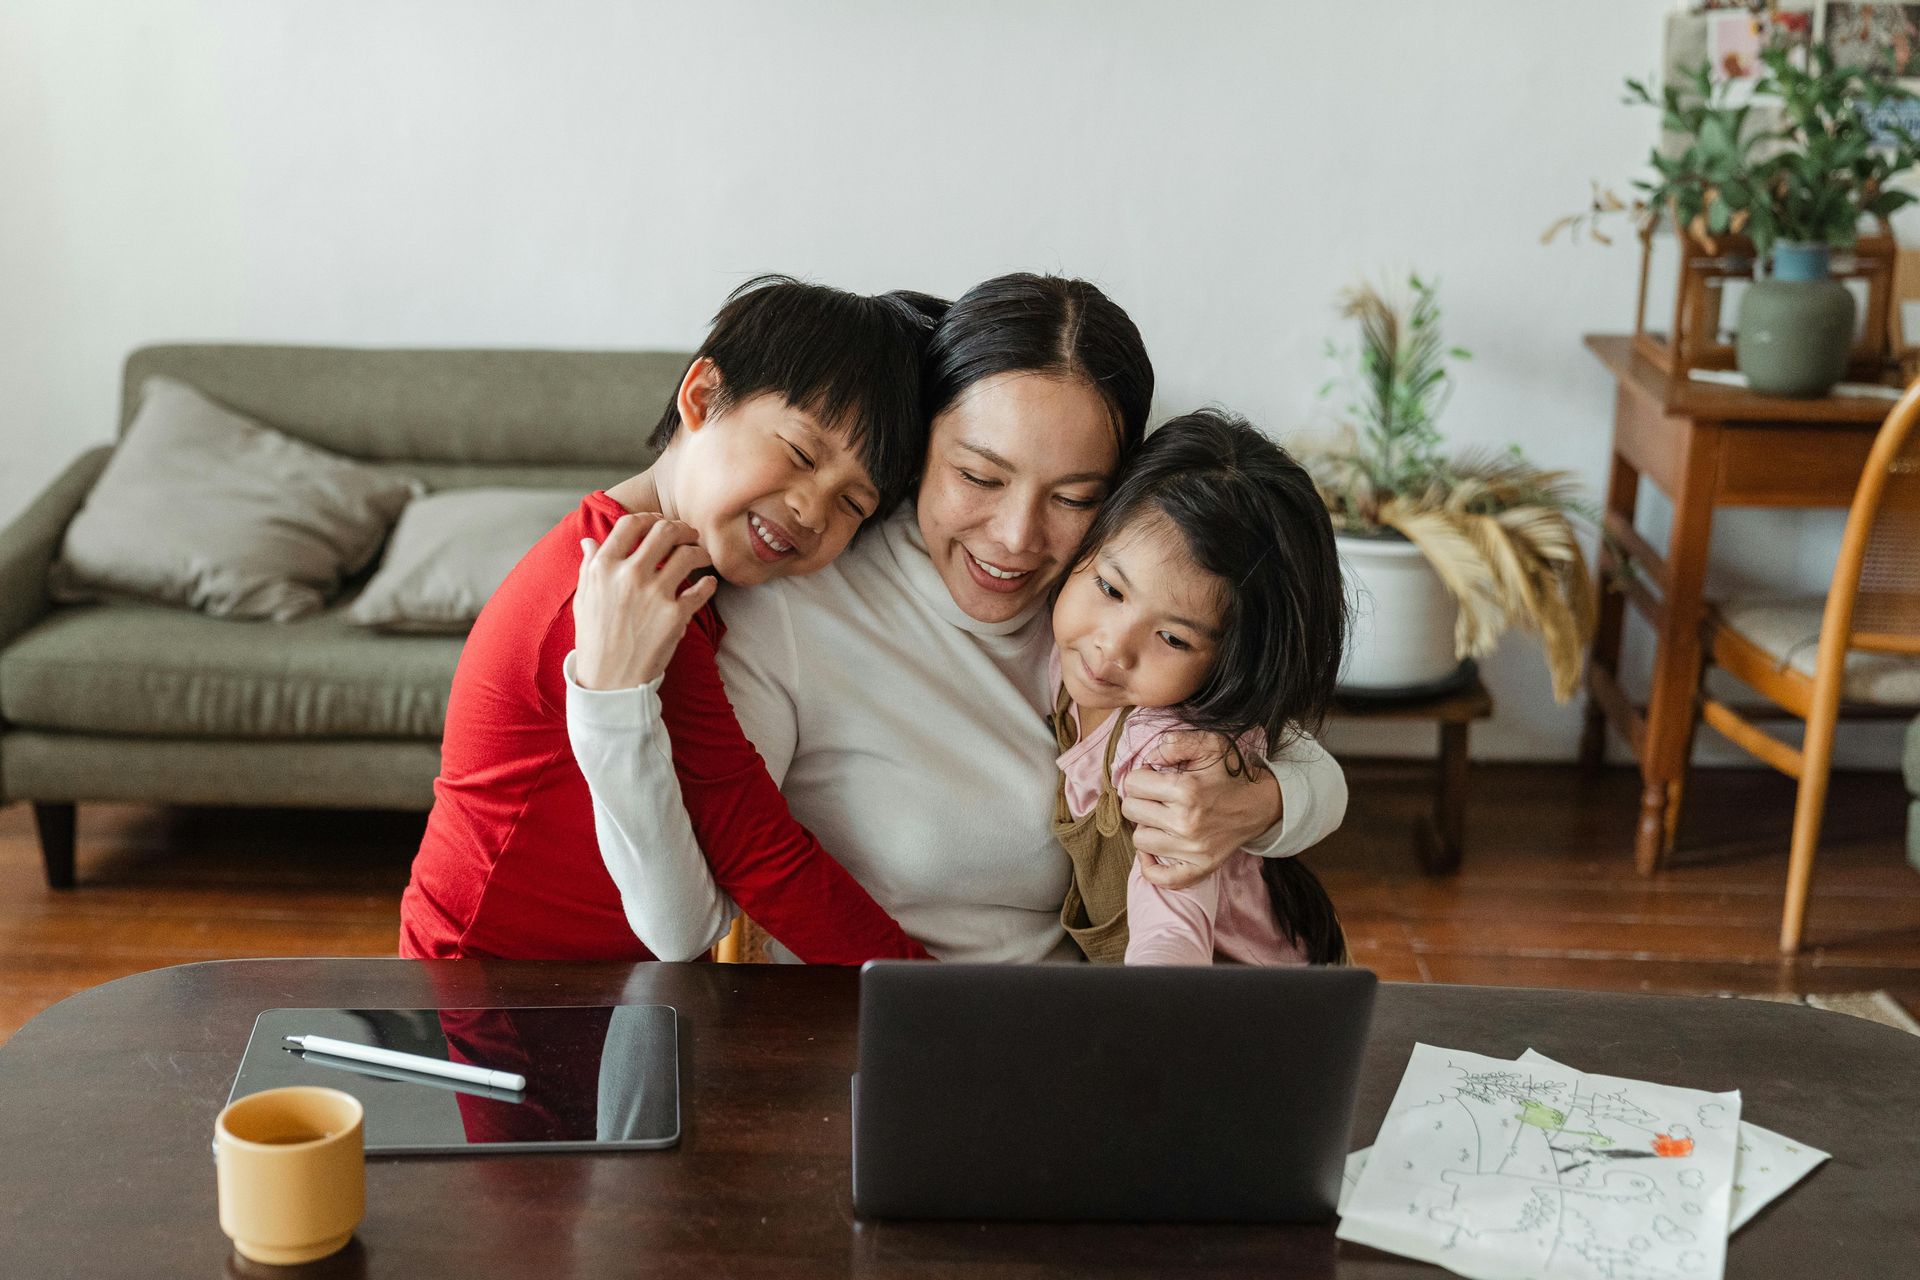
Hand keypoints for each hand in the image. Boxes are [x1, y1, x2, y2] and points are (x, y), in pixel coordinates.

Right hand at [572, 513, 716, 689]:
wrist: (609, 681)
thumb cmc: (595, 639)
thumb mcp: (584, 599)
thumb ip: (590, 567)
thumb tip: (589, 541)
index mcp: (603, 568)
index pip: (630, 524)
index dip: (650, 518)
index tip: (660, 523)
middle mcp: (629, 576)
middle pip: (664, 532)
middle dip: (682, 529)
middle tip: (690, 535)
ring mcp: (654, 595)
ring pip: (688, 554)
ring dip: (699, 552)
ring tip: (702, 557)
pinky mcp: (675, 615)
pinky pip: (702, 589)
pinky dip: (709, 583)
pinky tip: (708, 583)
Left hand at [1122, 729, 1282, 889]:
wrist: (1260, 803)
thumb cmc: (1231, 773)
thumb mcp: (1208, 743)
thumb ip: (1173, 742)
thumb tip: (1148, 760)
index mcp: (1186, 790)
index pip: (1133, 784)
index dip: (1141, 776)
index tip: (1154, 776)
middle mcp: (1186, 822)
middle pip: (1131, 811)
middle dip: (1140, 799)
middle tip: (1157, 796)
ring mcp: (1192, 849)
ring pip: (1139, 840)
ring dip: (1146, 827)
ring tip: (1162, 818)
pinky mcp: (1200, 867)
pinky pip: (1160, 878)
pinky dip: (1149, 866)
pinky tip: (1153, 850)